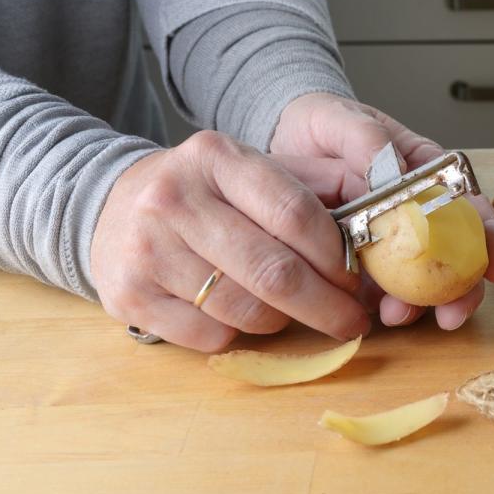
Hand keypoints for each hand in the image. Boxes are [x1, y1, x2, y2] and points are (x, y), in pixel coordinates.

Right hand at [90, 131, 368, 351]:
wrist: (111, 207)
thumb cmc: (204, 194)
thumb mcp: (251, 170)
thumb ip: (315, 187)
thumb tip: (382, 222)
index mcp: (216, 157)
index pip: (295, 213)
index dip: (336, 255)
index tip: (357, 279)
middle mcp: (174, 198)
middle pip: (274, 271)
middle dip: (326, 305)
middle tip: (351, 321)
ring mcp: (146, 248)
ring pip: (245, 310)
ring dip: (285, 322)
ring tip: (294, 314)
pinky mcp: (128, 296)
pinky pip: (210, 336)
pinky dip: (240, 335)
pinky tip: (244, 318)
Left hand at [271, 92, 493, 329]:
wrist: (282, 140)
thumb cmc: (324, 124)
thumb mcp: (342, 120)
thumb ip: (368, 138)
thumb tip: (393, 166)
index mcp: (425, 173)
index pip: (470, 205)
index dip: (490, 238)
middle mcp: (415, 209)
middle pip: (454, 253)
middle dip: (461, 289)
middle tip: (453, 313)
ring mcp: (390, 238)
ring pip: (418, 278)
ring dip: (418, 304)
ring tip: (398, 316)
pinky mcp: (361, 259)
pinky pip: (378, 287)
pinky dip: (381, 305)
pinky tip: (373, 314)